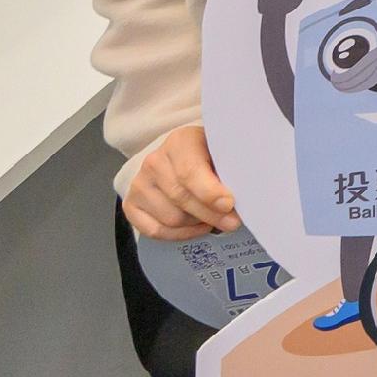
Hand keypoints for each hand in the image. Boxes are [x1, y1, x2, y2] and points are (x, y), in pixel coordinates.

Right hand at [124, 125, 236, 240]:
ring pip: (171, 218)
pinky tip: (197, 226)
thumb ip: (230, 168)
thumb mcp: (221, 150)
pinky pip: (155, 231)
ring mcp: (139, 184)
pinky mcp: (131, 205)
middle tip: (232, 222)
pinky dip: (180, 235)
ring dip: (197, 223)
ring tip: (214, 218)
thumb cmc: (207, 154)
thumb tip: (245, 193)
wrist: (178, 156)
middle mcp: (154, 162)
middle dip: (210, 214)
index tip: (229, 204)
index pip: (190, 171)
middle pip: (181, 198)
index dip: (210, 192)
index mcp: (180, 142)